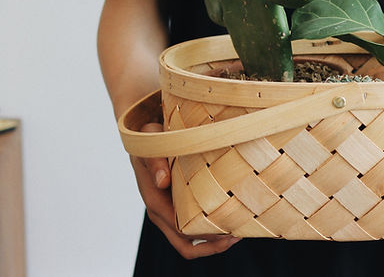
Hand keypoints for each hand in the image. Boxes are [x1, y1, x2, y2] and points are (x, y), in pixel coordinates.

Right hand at [130, 122, 241, 258]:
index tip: (228, 230)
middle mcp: (161, 213)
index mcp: (155, 202)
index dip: (205, 236)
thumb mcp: (151, 147)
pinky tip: (228, 220)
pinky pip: (191, 229)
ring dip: (213, 243)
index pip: (180, 230)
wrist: (145, 137)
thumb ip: (155, 163)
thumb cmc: (150, 140)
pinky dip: (209, 232)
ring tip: (237, 232)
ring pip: (189, 243)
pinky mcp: (176, 208)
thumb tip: (162, 181)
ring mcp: (169, 213)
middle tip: (238, 235)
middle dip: (213, 246)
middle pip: (186, 245)